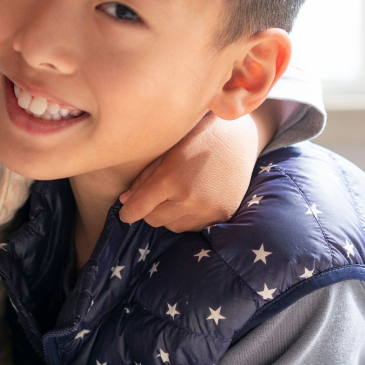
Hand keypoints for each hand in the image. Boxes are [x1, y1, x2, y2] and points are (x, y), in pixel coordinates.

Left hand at [118, 104, 278, 231]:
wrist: (239, 137)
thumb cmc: (196, 137)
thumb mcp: (166, 152)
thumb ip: (144, 178)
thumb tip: (125, 201)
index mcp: (170, 180)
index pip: (138, 209)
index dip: (127, 213)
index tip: (125, 213)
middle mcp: (189, 199)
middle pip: (153, 221)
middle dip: (148, 211)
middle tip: (154, 197)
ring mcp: (208, 210)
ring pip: (173, 227)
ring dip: (169, 216)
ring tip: (178, 195)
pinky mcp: (223, 215)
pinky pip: (195, 227)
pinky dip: (189, 218)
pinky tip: (194, 200)